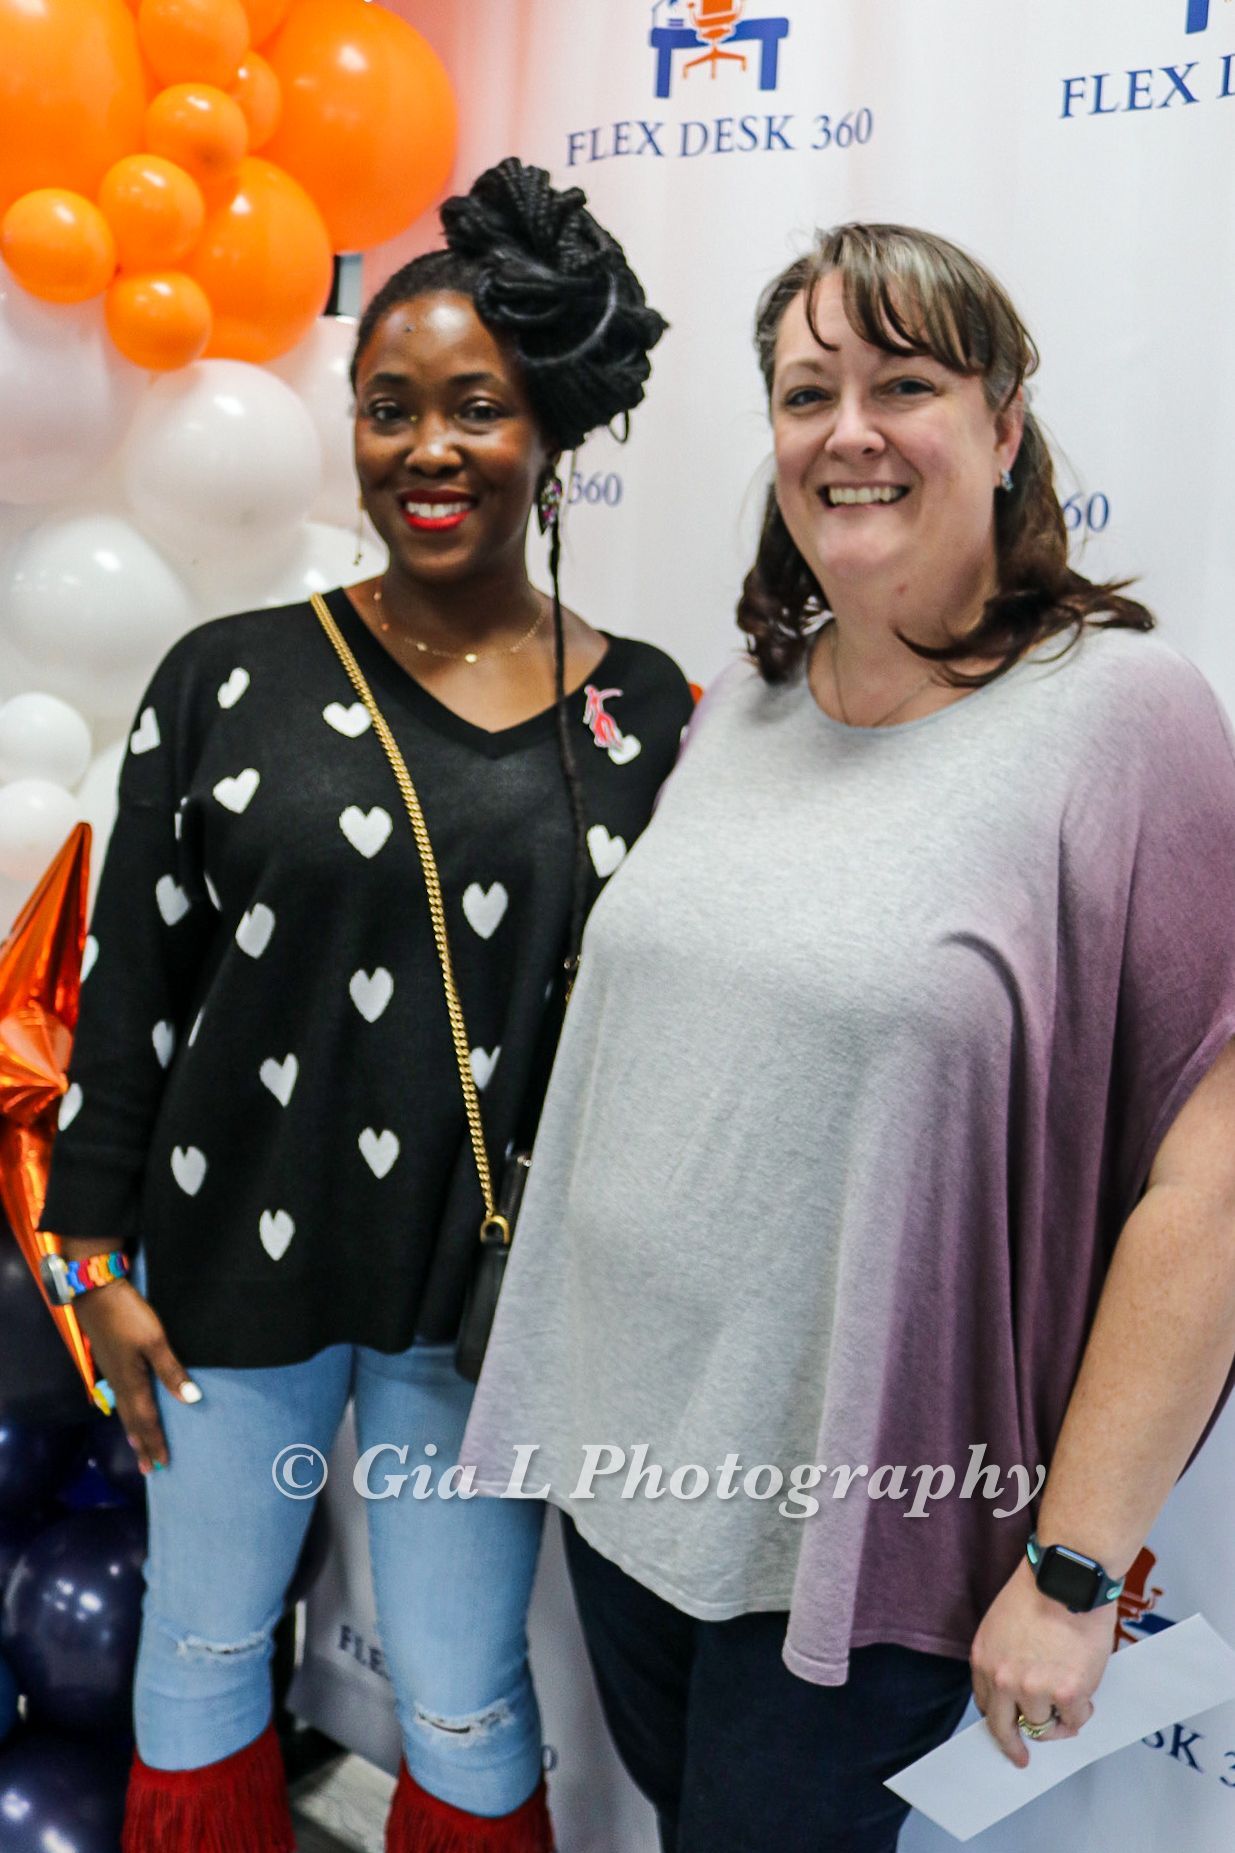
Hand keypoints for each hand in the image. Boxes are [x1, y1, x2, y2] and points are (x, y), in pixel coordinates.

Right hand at [73, 1282, 200, 1472]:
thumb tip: (191, 1399)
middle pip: (132, 1422)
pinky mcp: (110, 1364)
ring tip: (139, 1449)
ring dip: (133, 1433)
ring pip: (124, 1412)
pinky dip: (127, 1415)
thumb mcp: (155, 1341)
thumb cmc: (128, 1316)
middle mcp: (119, 1384)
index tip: (163, 1463)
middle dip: (142, 1445)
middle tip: (150, 1469)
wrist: (96, 1294)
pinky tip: (129, 1413)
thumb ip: (171, 1370)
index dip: (155, 1441)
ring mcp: (112, 1374)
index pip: (147, 1420)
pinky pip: (120, 1400)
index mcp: (132, 1382)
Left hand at [970, 1557, 1115, 1766]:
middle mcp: (1004, 1680)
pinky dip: (1081, 1712)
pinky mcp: (1067, 1694)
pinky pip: (1075, 1721)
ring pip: (1045, 1725)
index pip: (987, 1706)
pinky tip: (1086, 1694)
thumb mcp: (1001, 1624)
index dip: (1000, 1720)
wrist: (1067, 1578)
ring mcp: (1035, 1690)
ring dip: (1059, 1717)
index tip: (1007, 1731)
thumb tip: (1017, 1690)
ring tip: (1073, 1696)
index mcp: (984, 1660)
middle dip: (1014, 1747)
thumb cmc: (1039, 1591)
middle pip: (1005, 1729)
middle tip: (1021, 1757)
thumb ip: (1004, 1659)